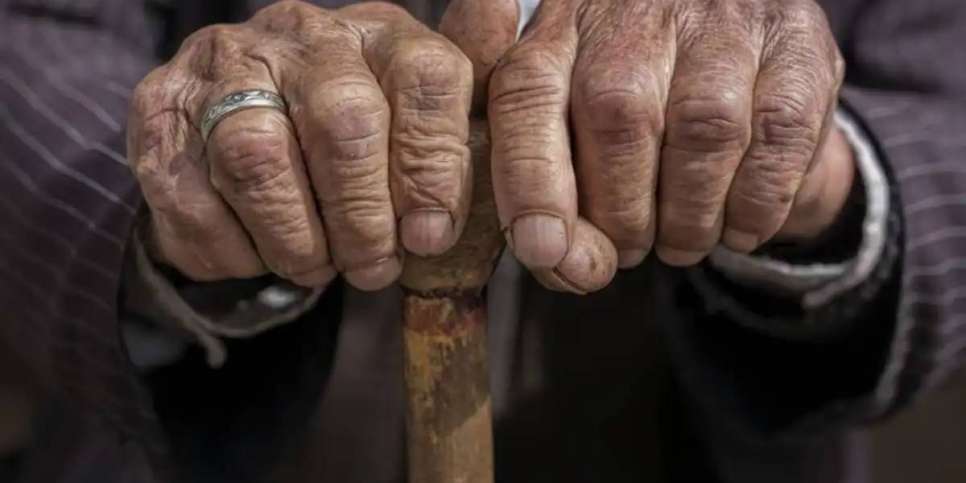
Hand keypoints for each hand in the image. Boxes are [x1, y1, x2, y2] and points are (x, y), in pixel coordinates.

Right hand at [128, 1, 472, 289]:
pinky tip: (257, 254)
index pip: (427, 78)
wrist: (250, 130)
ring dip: (295, 238)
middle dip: (362, 219)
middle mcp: (304, 33)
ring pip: (259, 158)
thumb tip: (500, 8)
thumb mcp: (423, 128)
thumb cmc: (360, 141)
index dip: (433, 169)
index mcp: (382, 33)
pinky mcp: (160, 104)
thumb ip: (461, 108)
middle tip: (372, 267)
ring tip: (316, 266)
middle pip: (343, 122)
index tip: (429, 236)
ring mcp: (226, 63)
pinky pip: (189, 192)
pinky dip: (231, 247)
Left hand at [478, 0, 852, 291]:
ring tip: (682, 244)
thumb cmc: (635, 112)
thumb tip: (560, 262)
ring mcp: (719, 17)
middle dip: (623, 214)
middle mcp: (634, 10)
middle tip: (632, 250)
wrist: (734, 48)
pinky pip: (778, 134)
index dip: (532, 184)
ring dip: (690, 217)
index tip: (545, 249)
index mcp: (558, 33)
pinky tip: (740, 228)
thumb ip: (549, 199)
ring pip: (703, 130)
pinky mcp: (792, 38)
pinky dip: (757, 204)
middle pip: (617, 118)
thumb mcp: (572, 138)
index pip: (526, 98)